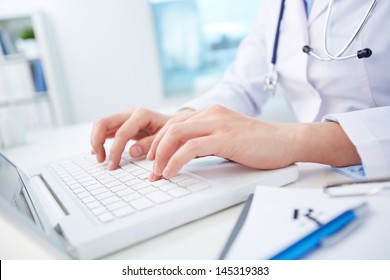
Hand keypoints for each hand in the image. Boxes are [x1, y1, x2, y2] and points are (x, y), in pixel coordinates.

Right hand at [91, 107, 170, 169]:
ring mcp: (124, 116)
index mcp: (141, 115)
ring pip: (101, 124)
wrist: (175, 123)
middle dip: (97, 142)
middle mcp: (130, 113)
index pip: (122, 133)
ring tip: (100, 158)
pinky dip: (99, 139)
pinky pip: (105, 129)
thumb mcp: (166, 138)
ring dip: (96, 141)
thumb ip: (150, 144)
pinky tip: (98, 152)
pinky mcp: (122, 122)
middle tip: (101, 160)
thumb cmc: (171, 131)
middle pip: (103, 123)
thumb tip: (132, 152)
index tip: (112, 166)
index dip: (115, 151)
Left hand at [147, 105, 297, 179]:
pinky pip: (191, 148)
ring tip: (157, 173)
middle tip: (150, 169)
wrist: (286, 141)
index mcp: (210, 113)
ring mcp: (218, 124)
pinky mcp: (225, 138)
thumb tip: (184, 155)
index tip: (152, 159)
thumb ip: (206, 141)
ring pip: (177, 134)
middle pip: (171, 127)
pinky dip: (176, 160)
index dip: (158, 141)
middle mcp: (211, 114)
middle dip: (154, 149)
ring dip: (161, 155)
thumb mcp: (226, 137)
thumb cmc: (259, 143)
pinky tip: (171, 172)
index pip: (174, 123)